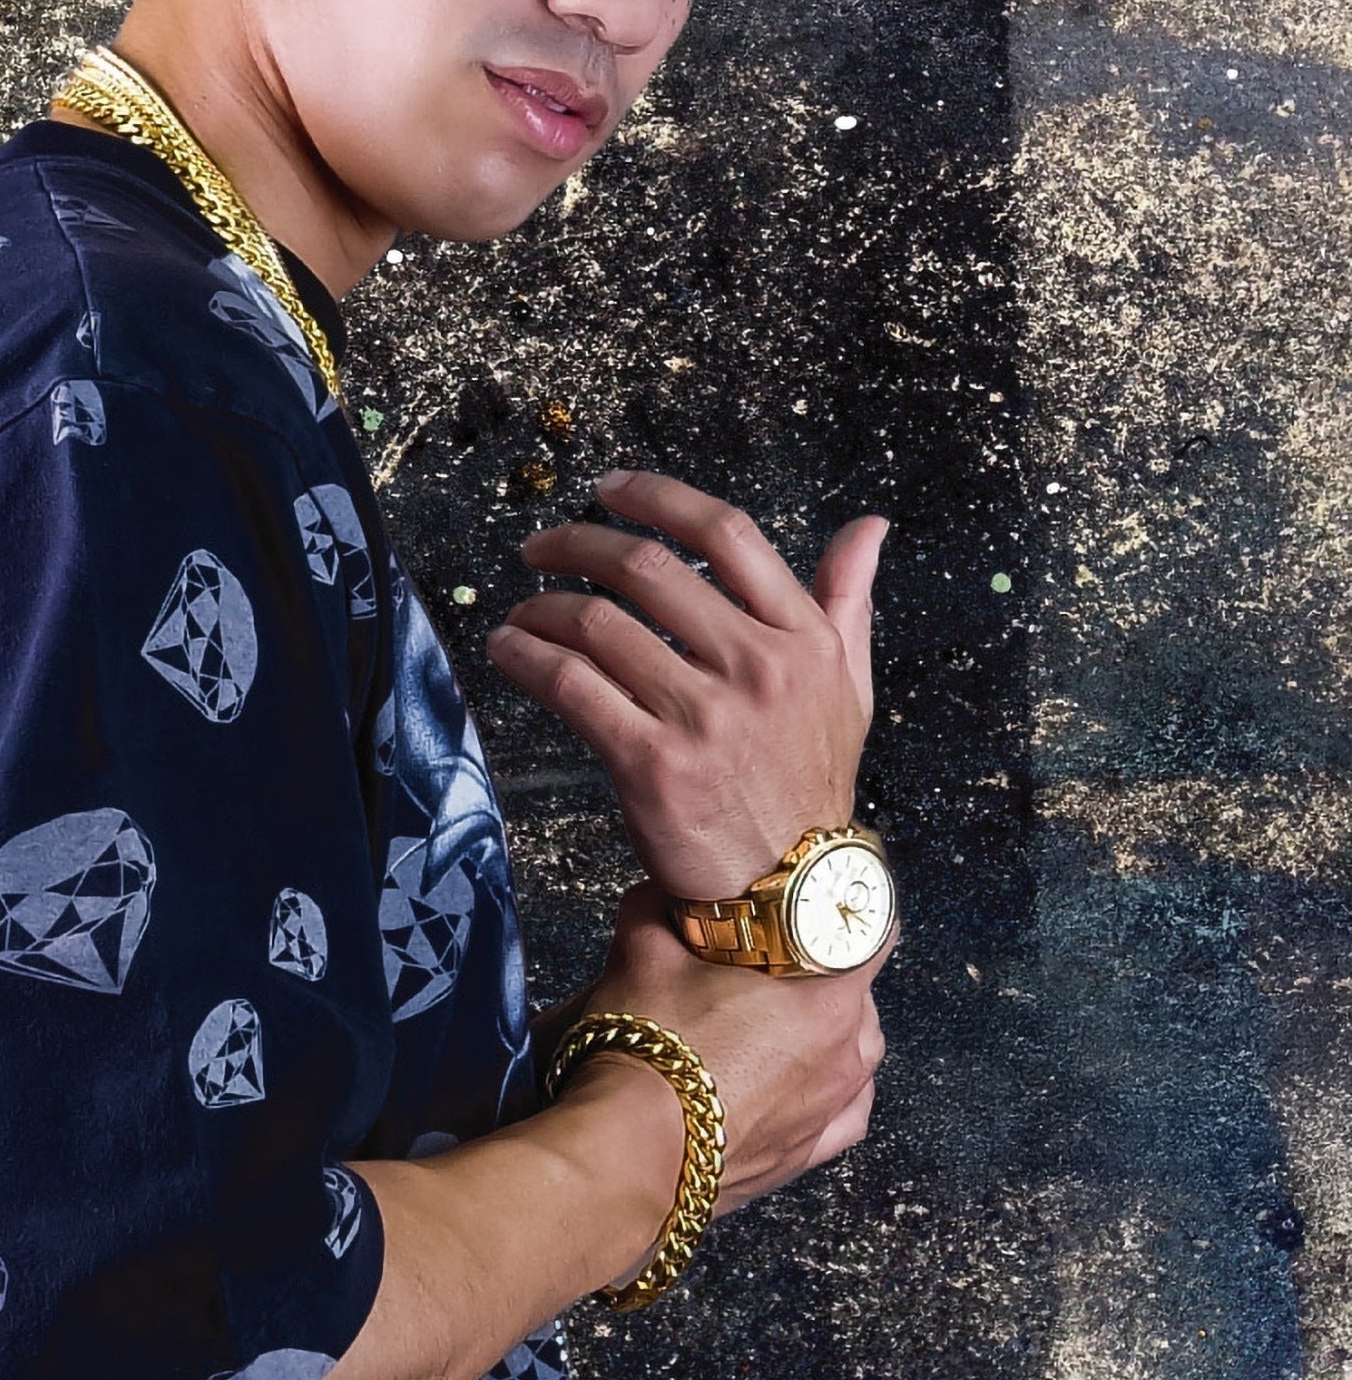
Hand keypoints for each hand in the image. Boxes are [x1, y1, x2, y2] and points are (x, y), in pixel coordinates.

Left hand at [485, 467, 886, 899]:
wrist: (790, 891)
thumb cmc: (809, 781)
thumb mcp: (848, 687)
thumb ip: (848, 598)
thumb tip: (870, 525)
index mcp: (802, 637)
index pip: (725, 532)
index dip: (657, 496)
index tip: (607, 488)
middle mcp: (756, 667)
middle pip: (647, 567)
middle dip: (576, 543)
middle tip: (538, 548)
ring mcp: (704, 716)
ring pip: (598, 624)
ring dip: (540, 607)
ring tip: (520, 611)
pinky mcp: (653, 764)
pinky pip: (571, 686)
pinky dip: (527, 657)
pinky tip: (508, 649)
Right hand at [582, 885, 885, 1215]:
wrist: (630, 1150)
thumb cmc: (651, 1050)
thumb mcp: (644, 952)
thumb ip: (655, 909)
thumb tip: (658, 895)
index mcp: (827, 1003)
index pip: (872, 937)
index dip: (845, 909)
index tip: (818, 900)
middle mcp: (844, 1059)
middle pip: (860, 997)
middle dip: (826, 973)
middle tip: (777, 957)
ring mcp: (829, 1113)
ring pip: (857, 1057)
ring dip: (832, 1032)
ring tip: (784, 1018)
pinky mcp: (803, 1157)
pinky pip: (843, 1116)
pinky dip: (833, 1094)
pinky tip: (806, 1081)